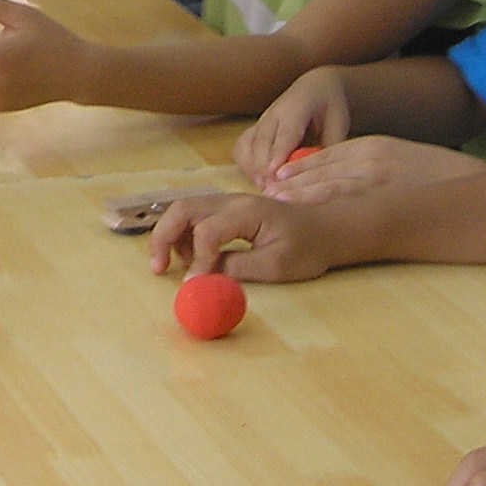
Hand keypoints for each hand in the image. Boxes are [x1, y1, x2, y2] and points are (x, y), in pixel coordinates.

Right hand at [147, 189, 351, 282]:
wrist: (328, 228)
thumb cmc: (308, 247)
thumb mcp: (277, 266)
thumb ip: (238, 268)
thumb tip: (203, 277)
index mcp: (246, 212)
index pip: (206, 232)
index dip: (197, 260)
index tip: (195, 285)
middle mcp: (231, 200)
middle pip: (182, 209)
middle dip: (162, 237)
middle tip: (157, 268)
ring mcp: (228, 203)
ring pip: (184, 210)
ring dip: (172, 236)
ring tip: (181, 266)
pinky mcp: (229, 211)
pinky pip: (196, 216)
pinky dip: (185, 235)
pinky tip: (195, 258)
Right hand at [237, 65, 353, 183]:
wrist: (315, 86)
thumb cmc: (330, 104)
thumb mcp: (339, 121)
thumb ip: (332, 144)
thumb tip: (325, 170)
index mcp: (297, 107)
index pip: (286, 133)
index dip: (278, 153)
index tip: (274, 173)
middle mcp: (274, 113)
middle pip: (262, 141)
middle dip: (263, 167)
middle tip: (271, 190)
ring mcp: (261, 120)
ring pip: (247, 143)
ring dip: (251, 167)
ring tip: (263, 187)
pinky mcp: (255, 128)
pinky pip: (241, 146)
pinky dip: (244, 163)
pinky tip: (257, 179)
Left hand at [268, 134, 485, 204]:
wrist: (474, 184)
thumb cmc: (438, 176)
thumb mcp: (399, 156)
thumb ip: (369, 163)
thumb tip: (335, 179)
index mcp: (374, 146)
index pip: (327, 154)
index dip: (299, 165)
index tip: (277, 174)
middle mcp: (372, 159)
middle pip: (322, 167)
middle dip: (292, 178)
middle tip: (267, 189)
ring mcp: (379, 179)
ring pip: (330, 184)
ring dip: (300, 192)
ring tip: (276, 200)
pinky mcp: (386, 197)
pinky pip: (347, 201)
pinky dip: (322, 204)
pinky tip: (305, 212)